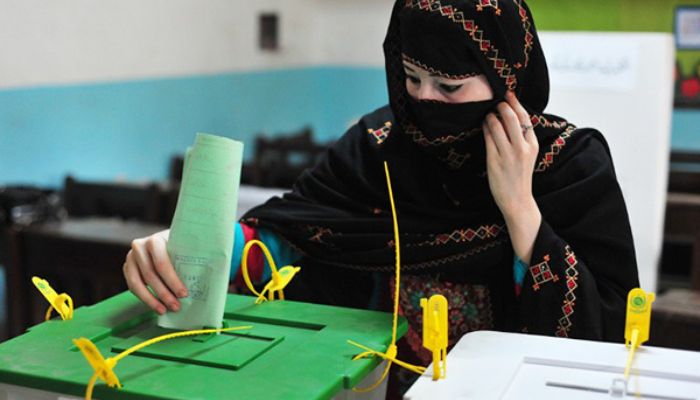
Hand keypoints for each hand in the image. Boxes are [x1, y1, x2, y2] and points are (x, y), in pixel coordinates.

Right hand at [123, 229, 187, 314]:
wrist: (164, 240)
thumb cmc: (179, 245)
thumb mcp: (185, 246)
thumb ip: (194, 257)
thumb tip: (216, 275)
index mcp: (155, 240)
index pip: (162, 264)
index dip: (172, 281)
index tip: (184, 294)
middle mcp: (139, 247)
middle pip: (150, 275)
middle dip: (164, 294)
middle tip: (176, 306)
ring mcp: (131, 257)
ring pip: (138, 284)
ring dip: (152, 300)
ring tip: (164, 310)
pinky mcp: (127, 268)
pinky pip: (133, 287)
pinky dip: (145, 298)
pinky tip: (156, 306)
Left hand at [483, 91, 540, 263]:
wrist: (517, 199)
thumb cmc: (520, 175)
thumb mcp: (528, 154)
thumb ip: (522, 137)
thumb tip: (511, 115)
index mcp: (532, 144)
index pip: (524, 117)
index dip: (515, 103)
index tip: (507, 93)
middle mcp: (521, 147)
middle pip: (510, 117)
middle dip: (500, 106)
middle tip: (495, 102)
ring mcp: (507, 154)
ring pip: (496, 125)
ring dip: (489, 116)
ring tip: (487, 114)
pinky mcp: (494, 160)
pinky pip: (487, 137)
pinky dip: (484, 128)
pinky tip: (482, 125)